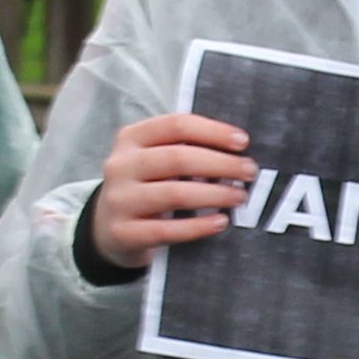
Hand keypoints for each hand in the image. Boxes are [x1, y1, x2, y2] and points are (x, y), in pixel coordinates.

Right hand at [93, 112, 257, 257]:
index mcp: (131, 138)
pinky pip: (166, 230)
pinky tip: (220, 222)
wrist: (109, 227)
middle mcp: (120, 165)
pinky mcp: (123, 233)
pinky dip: (198, 226)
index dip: (213, 131)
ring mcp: (119, 200)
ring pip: (174, 194)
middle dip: (220, 164)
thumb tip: (238, 149)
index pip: (176, 125)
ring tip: (239, 196)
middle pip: (177, 158)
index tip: (243, 142)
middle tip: (249, 171)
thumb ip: (186, 148)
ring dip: (214, 194)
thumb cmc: (146, 185)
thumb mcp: (155, 158)